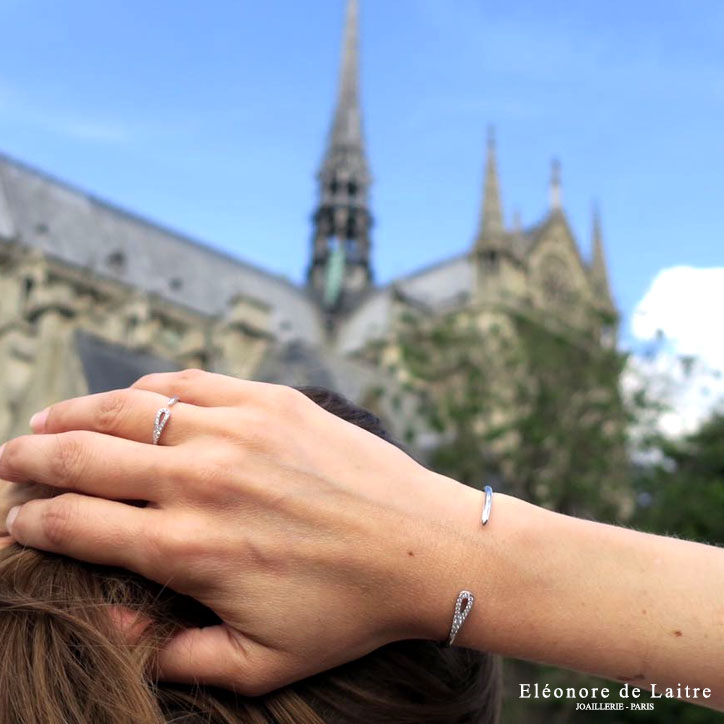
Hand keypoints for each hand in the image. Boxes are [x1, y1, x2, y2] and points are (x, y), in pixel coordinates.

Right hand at [0, 370, 483, 692]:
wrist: (423, 544)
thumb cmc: (347, 608)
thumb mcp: (261, 662)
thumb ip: (182, 657)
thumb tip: (119, 627)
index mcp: (186, 547)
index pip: (75, 524)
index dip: (31, 522)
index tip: (14, 521)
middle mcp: (200, 479)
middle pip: (83, 456)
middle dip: (32, 459)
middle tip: (9, 462)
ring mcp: (236, 429)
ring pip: (128, 408)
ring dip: (76, 414)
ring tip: (48, 421)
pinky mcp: (271, 400)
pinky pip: (190, 382)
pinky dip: (148, 388)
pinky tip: (131, 396)